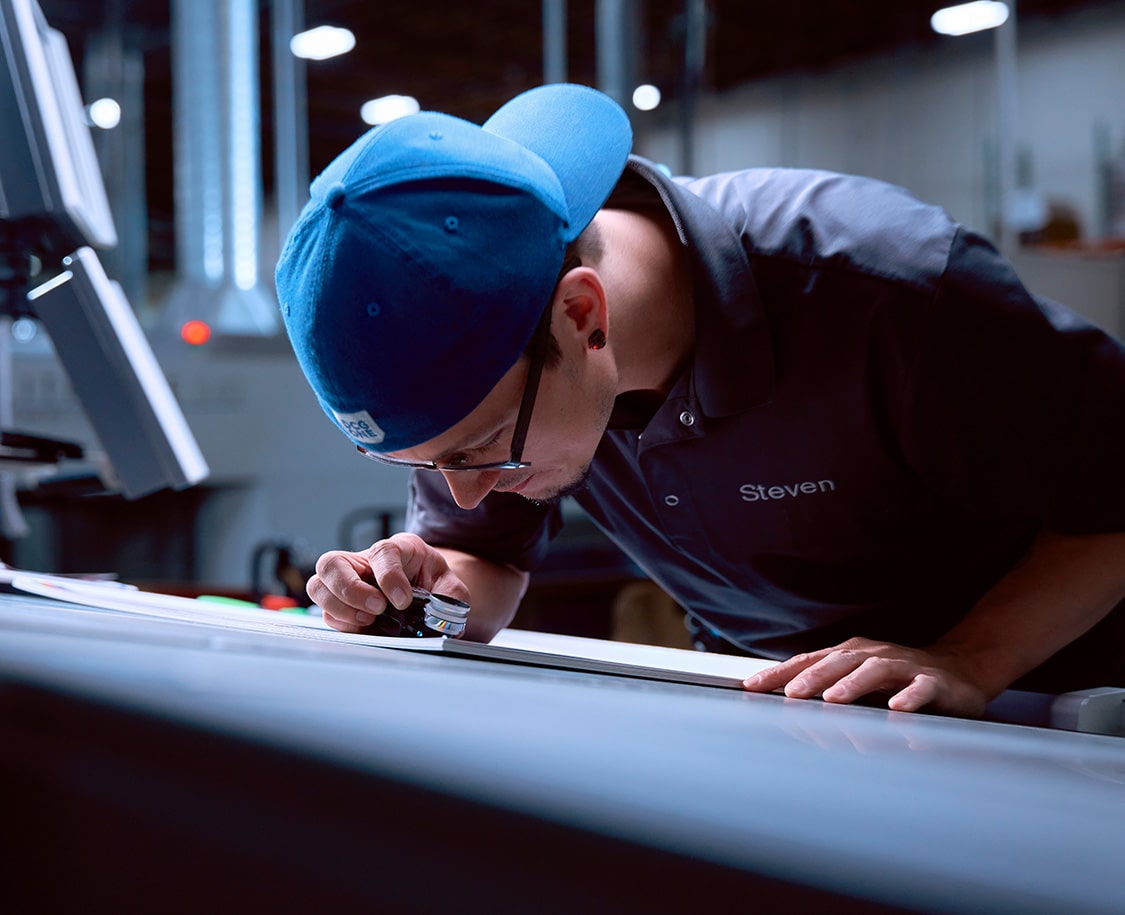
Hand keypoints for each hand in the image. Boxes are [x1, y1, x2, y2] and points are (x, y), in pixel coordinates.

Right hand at [306, 532, 469, 633]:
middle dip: (350, 590)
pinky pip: (324, 612)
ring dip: (339, 607)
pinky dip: (341, 622)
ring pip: (318, 585)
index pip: (382, 553)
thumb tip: (444, 620)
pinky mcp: (340, 602)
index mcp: (396, 548)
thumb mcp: (449, 583)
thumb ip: (451, 597)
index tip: (402, 601)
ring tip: (368, 620)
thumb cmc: (432, 580)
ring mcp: (347, 580)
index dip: (389, 577)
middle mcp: (364, 560)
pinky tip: (363, 627)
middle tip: (377, 609)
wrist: (424, 586)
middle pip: (331, 563)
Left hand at [742, 637, 990, 716]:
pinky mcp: (935, 681)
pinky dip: (909, 696)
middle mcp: (873, 655)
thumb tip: (778, 699)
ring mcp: (904, 665)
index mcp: (849, 653)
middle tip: (791, 694)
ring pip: (875, 670)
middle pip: (838, 661)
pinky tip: (898, 708)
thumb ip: (824, 686)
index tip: (751, 687)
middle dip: (812, 677)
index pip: (808, 661)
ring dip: (853, 684)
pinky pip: (921, 687)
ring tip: (834, 699)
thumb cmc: (896, 677)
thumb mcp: (856, 678)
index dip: (779, 673)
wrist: (958, 670)